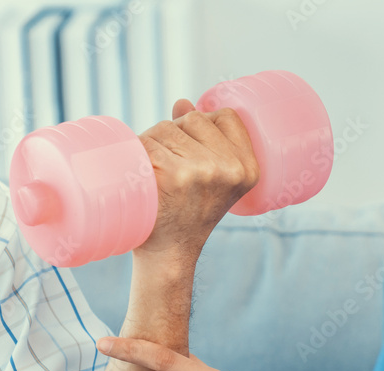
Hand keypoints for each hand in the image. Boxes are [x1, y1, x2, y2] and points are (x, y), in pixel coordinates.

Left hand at [134, 99, 259, 262]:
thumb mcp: (212, 180)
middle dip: (175, 133)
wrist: (169, 254)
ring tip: (155, 173)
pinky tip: (140, 173)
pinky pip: (147, 141)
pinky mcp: (174, 174)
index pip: (227, 117)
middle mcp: (229, 169)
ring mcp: (201, 171)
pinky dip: (136, 152)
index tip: (194, 145)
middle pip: (192, 118)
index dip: (205, 122)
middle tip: (169, 167)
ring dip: (152, 143)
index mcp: (248, 169)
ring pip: (165, 128)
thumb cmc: (187, 214)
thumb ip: (203, 140)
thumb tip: (182, 102)